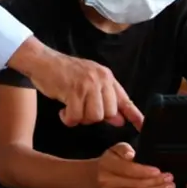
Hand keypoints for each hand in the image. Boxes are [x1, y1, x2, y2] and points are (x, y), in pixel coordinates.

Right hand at [10, 38, 142, 127]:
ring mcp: (87, 84)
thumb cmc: (64, 73)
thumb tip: (119, 120)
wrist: (43, 60)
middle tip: (80, 109)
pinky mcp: (72, 90)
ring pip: (93, 116)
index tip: (143, 127)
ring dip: (80, 118)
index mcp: (106, 77)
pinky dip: (68, 119)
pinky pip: (76, 116)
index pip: (125, 99)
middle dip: (93, 117)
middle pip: (108, 113)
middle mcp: (100, 79)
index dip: (135, 115)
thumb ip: (105, 99)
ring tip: (71, 108)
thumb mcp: (88, 82)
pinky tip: (62, 111)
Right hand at [94, 143, 173, 187]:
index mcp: (107, 166)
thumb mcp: (114, 149)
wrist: (92, 178)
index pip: (129, 170)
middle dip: (156, 182)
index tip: (159, 171)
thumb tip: (131, 155)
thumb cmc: (108, 162)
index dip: (146, 172)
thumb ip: (124, 148)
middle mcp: (107, 182)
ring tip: (168, 187)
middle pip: (137, 185)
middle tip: (169, 178)